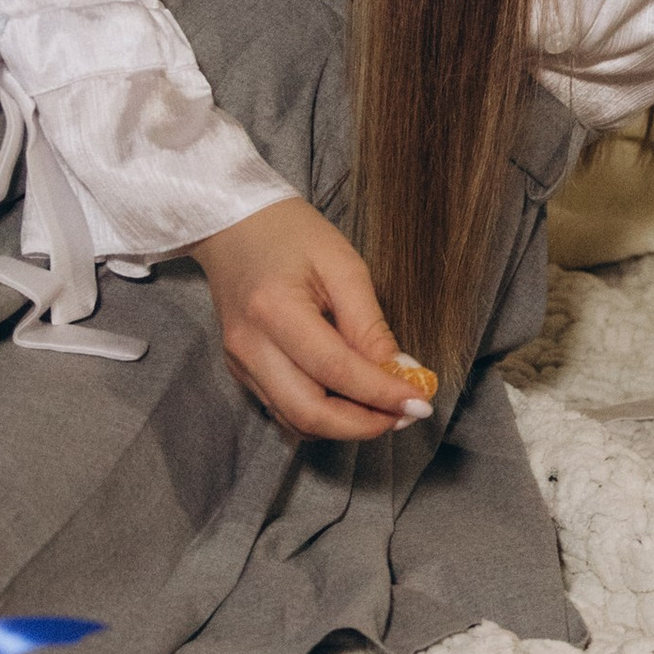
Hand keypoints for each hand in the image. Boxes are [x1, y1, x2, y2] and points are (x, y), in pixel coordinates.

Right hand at [191, 198, 432, 445]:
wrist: (233, 226)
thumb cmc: (292, 234)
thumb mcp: (344, 266)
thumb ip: (371, 325)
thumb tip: (402, 373)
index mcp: (275, 310)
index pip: (336, 371)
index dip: (381, 394)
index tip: (420, 403)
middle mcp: (250, 346)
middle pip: (308, 412)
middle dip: (363, 425)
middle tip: (405, 415)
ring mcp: (240, 362)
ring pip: (295, 421)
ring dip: (345, 426)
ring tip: (386, 411)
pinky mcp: (240, 370)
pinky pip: (284, 410)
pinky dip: (322, 416)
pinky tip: (353, 402)